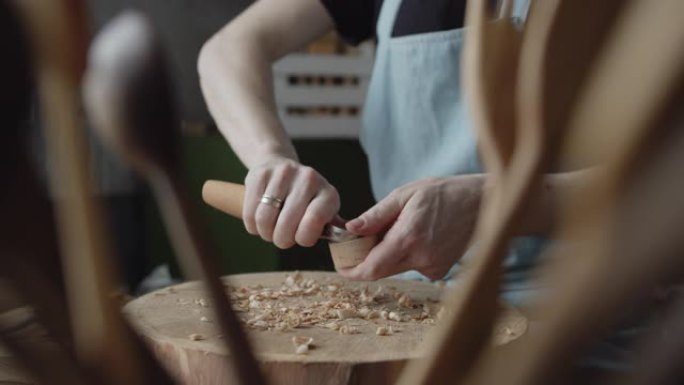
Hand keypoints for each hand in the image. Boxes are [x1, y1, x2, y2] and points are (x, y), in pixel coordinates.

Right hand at [243, 156, 339, 248]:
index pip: (313, 222)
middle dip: (281, 240)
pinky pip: (250, 213)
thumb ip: (332, 227)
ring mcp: (283, 174)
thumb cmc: (304, 199)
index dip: (303, 239)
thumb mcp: (323, 211)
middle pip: (286, 226)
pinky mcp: (260, 174)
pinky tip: (259, 222)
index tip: (301, 238)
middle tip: (282, 238)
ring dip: (265, 233)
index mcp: (328, 193)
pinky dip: (252, 226)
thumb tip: (347, 238)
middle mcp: (308, 179)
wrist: (278, 165)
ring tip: (270, 231)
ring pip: (264, 220)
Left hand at [338, 175, 483, 280]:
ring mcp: (432, 267)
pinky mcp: (439, 271)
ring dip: (385, 256)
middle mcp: (421, 258)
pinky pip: (411, 267)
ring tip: (391, 231)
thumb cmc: (442, 193)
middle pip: (381, 270)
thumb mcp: (404, 195)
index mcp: (409, 238)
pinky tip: (413, 236)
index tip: (341, 265)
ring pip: (395, 268)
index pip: (371, 268)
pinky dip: (404, 255)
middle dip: (365, 260)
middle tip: (357, 244)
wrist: (480, 202)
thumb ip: (376, 216)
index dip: (352, 271)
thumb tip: (350, 228)